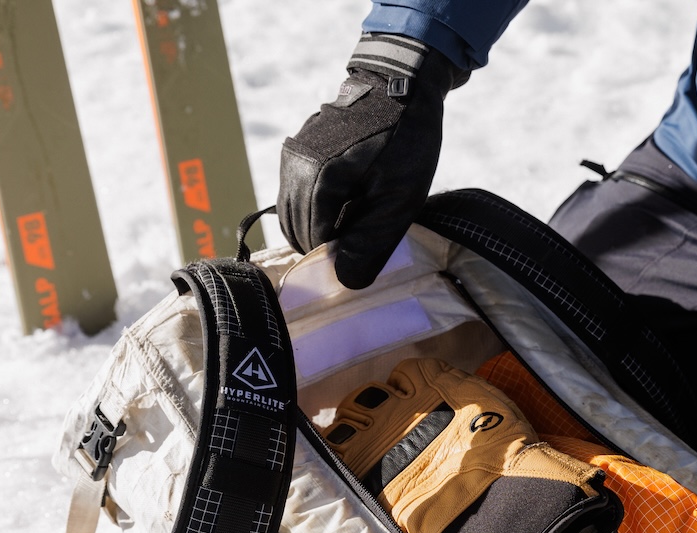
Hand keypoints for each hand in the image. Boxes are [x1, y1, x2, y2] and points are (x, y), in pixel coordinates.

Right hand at [278, 34, 468, 287]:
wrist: (400, 86)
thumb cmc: (406, 142)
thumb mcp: (400, 198)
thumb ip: (371, 242)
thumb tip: (344, 282)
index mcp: (317, 181)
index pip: (315, 243)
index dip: (340, 256)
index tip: (367, 253)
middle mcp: (294, 168)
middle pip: (299, 232)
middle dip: (330, 243)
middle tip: (367, 234)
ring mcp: (290, 156)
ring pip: (292, 217)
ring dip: (322, 227)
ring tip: (359, 216)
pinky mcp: (294, 150)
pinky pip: (295, 196)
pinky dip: (316, 209)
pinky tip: (347, 200)